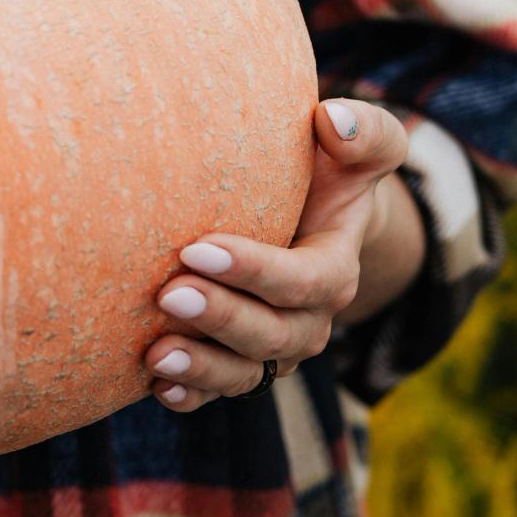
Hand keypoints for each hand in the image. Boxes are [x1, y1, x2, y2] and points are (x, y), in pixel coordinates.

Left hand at [143, 99, 409, 410]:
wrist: (304, 218)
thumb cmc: (323, 170)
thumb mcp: (354, 145)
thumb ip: (362, 131)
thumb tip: (333, 121)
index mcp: (334, 269)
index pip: (304, 281)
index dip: (256, 271)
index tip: (198, 246)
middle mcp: (307, 320)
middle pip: (271, 335)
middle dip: (221, 318)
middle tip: (168, 293)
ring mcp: (271, 349)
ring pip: (244, 375)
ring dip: (202, 368)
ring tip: (156, 354)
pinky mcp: (235, 363)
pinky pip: (217, 393)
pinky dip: (190, 395)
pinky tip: (155, 386)